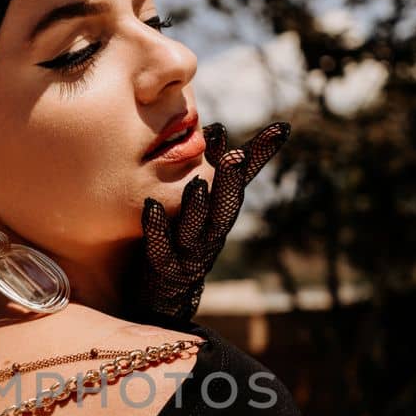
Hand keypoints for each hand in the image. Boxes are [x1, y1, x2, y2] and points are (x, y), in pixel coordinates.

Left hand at [127, 120, 291, 322]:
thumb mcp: (213, 197)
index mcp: (224, 210)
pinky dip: (158, 229)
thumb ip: (232, 166)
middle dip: (230, 182)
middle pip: (226, 206)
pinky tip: (150, 207)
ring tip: (197, 184)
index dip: (252, 158)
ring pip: (197, 230)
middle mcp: (211, 231)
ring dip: (198, 208)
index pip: (239, 180)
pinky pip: (161, 250)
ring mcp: (189, 251)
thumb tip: (252, 126)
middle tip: (235, 156)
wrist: (167, 289)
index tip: (265, 130)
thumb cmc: (191, 232)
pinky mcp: (164, 268)